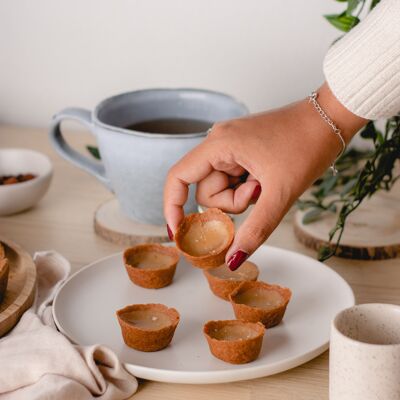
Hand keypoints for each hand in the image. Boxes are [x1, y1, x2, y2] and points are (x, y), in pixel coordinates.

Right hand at [164, 83, 366, 269]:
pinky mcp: (241, 151)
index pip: (178, 177)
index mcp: (219, 144)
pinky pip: (233, 180)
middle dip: (231, 204)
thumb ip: (255, 230)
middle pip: (205, 191)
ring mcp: (230, 146)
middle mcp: (218, 143)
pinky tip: (266, 180)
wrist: (330, 119)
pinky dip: (247, 189)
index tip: (178, 234)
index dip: (172, 207)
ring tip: (267, 185)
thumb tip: (232, 259)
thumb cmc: (306, 145)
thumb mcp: (280, 194)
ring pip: (220, 189)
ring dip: (242, 197)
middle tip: (259, 194)